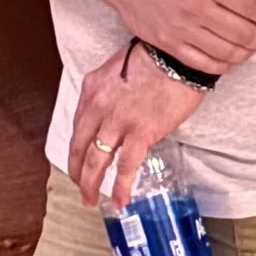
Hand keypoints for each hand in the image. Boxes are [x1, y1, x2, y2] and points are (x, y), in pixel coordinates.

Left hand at [69, 46, 210, 210]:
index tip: (78, 159)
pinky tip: (120, 200)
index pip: (77, 125)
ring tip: (91, 200)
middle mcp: (98, 106)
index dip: (76, 147)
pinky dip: (120, 186)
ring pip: (96, 161)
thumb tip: (117, 111)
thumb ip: (112, 91)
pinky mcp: (140, 133)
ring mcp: (117, 121)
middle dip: (77, 171)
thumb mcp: (121, 68)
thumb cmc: (157, 57)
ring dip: (91, 184)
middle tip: (79, 186)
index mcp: (93, 88)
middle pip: (80, 147)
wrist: (178, 56)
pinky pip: (125, 166)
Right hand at [104, 0, 255, 72]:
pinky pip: (203, 63)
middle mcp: (196, 6)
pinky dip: (223, 64)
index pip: (253, 6)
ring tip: (252, 45)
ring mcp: (181, 28)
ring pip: (227, 51)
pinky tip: (230, 56)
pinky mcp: (168, 43)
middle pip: (245, 32)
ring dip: (247, 52)